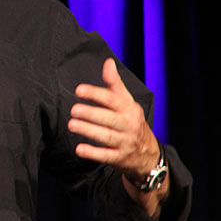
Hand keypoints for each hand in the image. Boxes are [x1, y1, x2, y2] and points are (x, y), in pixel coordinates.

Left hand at [67, 58, 158, 181]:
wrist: (148, 154)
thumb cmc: (131, 122)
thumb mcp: (127, 102)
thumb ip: (115, 83)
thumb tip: (108, 62)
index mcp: (129, 109)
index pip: (112, 99)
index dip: (96, 94)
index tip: (79, 90)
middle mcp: (129, 125)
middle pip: (109, 119)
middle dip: (91, 114)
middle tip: (73, 110)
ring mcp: (125, 143)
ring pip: (107, 137)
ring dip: (89, 131)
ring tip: (72, 125)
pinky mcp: (120, 158)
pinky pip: (106, 156)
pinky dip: (93, 153)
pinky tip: (79, 149)